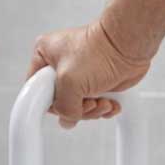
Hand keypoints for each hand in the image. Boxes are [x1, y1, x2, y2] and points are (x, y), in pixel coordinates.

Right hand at [24, 18, 152, 129]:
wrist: (129, 45)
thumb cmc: (100, 50)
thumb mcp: (69, 81)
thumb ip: (62, 106)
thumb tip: (68, 119)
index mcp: (44, 55)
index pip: (35, 89)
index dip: (48, 103)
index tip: (62, 107)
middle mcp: (59, 66)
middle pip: (58, 102)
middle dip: (76, 108)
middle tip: (87, 102)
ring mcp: (78, 76)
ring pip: (76, 107)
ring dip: (92, 110)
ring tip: (102, 101)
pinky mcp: (96, 84)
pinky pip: (93, 106)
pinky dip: (103, 109)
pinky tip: (109, 102)